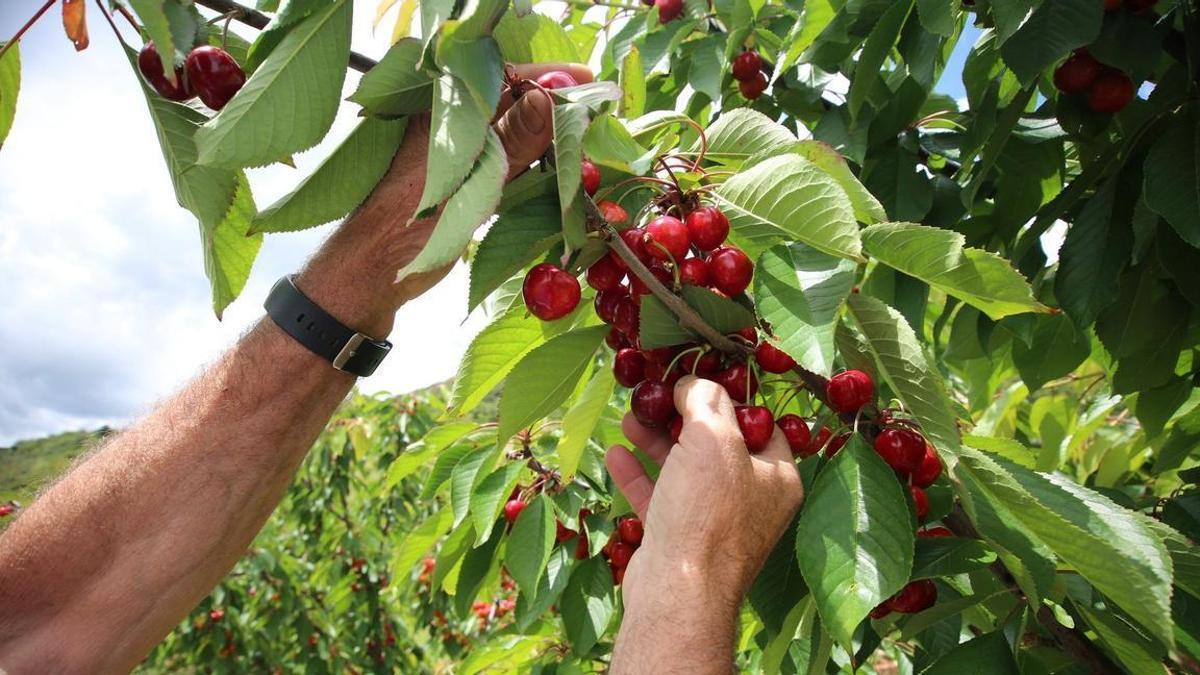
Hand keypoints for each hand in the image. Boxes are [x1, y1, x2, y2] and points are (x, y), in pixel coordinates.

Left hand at [298, 63, 593, 335]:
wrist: (372, 276)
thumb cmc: (410, 230)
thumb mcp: (470, 183)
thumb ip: (510, 140)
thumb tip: (546, 97)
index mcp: (443, 112)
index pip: (503, 76)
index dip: (548, 77)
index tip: (589, 83)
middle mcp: (448, 125)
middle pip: (511, 102)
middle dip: (552, 108)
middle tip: (592, 120)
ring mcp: (453, 153)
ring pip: (509, 132)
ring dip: (545, 139)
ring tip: (581, 146)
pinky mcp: (457, 180)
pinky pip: (502, 161)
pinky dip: (529, 165)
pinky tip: (554, 173)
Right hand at [606, 376, 802, 663]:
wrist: (677, 592)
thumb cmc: (707, 514)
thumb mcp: (713, 440)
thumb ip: (706, 402)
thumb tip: (694, 383)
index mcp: (776, 476)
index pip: (761, 423)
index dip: (730, 397)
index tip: (698, 377)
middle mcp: (751, 500)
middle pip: (718, 445)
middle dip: (684, 416)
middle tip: (658, 393)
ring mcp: (715, 522)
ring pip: (686, 470)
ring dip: (657, 440)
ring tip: (631, 414)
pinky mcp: (681, 538)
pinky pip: (661, 497)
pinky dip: (640, 474)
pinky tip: (617, 452)